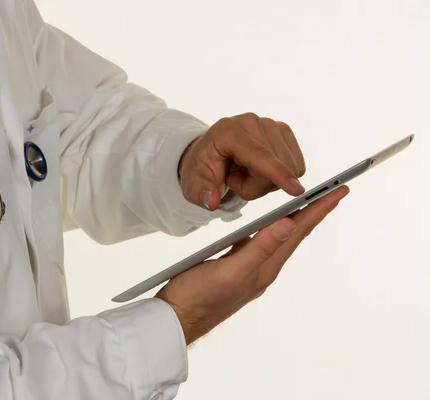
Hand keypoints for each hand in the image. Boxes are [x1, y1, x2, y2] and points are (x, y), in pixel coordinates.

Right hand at [156, 185, 348, 344]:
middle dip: (314, 212)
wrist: (177, 319)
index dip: (318, 210)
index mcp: (264, 268)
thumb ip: (258, 249)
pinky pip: (260, 244)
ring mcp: (249, 270)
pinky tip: (267, 225)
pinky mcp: (235, 269)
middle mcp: (262, 269)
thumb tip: (288, 224)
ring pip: (278, 239)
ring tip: (308, 205)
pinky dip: (270, 229)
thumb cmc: (198, 298)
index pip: (297, 232)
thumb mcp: (230, 272)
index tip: (339, 191)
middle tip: (333, 193)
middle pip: (294, 234)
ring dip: (295, 220)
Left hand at [179, 113, 306, 209]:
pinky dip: (280, 174)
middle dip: (258, 186)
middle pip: (275, 168)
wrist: (210, 153)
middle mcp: (251, 122)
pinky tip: (259, 168)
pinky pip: (296, 165)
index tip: (297, 191)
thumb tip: (212, 201)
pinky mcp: (284, 131)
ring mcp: (271, 124)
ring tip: (246, 173)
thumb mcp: (193, 184)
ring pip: (290, 168)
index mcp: (228, 132)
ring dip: (268, 181)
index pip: (258, 155)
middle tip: (235, 180)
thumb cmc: (203, 168)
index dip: (278, 173)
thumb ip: (201, 192)